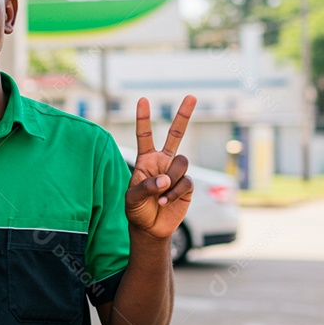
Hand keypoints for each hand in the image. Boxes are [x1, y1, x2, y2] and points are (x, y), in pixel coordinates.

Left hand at [125, 96, 196, 238]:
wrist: (150, 228)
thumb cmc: (136, 210)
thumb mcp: (132, 198)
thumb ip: (145, 186)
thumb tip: (165, 179)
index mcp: (146, 159)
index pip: (144, 135)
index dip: (144, 118)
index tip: (143, 100)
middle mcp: (163, 161)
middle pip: (175, 134)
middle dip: (184, 115)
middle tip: (191, 95)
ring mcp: (176, 172)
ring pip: (182, 161)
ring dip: (170, 179)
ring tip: (159, 195)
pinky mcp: (187, 185)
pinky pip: (185, 181)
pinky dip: (174, 192)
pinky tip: (164, 202)